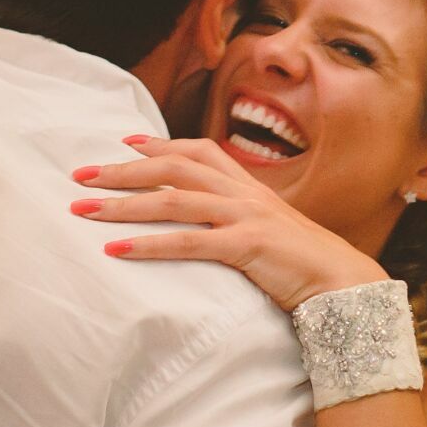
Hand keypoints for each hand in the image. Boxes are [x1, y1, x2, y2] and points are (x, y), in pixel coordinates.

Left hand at [70, 136, 386, 312]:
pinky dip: (148, 244)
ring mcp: (246, 216)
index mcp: (250, 188)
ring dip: (123, 204)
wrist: (345, 283)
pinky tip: (116, 250)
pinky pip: (189, 242)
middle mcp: (245, 194)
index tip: (122, 142)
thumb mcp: (270, 233)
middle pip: (174, 168)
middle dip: (123, 170)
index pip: (198, 151)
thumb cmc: (304, 265)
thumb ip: (239, 221)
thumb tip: (208, 225)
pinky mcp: (247, 245)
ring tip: (83, 210)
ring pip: (174, 199)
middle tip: (80, 176)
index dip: (158, 144)